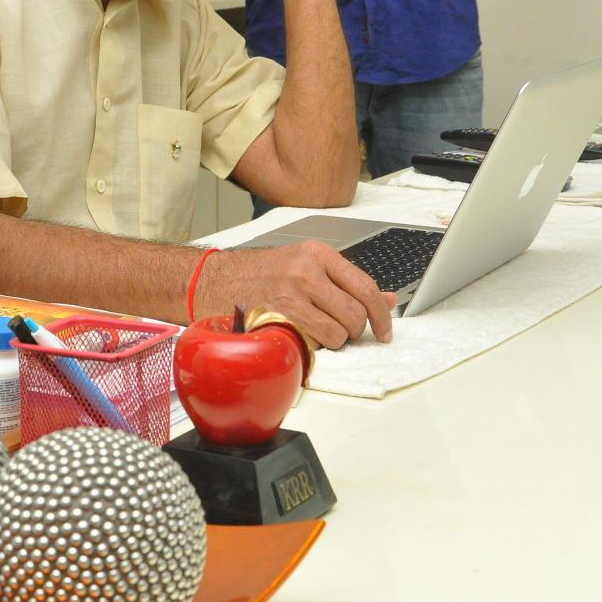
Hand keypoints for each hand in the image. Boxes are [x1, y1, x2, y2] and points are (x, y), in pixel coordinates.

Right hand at [196, 241, 394, 349]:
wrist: (213, 280)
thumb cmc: (259, 274)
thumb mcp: (305, 266)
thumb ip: (346, 283)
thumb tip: (388, 300)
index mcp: (317, 254)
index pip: (365, 286)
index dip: (381, 315)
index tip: (385, 330)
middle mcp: (306, 270)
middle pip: (355, 313)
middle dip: (354, 331)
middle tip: (343, 332)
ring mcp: (290, 294)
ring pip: (338, 333)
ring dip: (333, 342)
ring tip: (316, 333)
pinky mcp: (275, 317)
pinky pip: (313, 344)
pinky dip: (313, 348)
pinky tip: (300, 337)